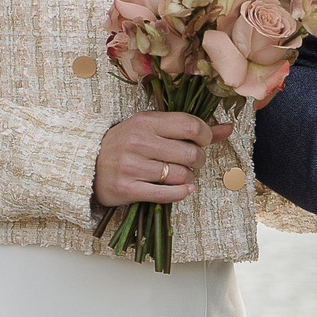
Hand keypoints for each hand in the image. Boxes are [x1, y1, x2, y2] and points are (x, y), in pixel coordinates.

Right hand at [93, 113, 232, 209]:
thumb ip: (189, 128)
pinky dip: (181, 193)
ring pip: (180, 175)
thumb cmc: (125, 144)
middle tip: (193, 162)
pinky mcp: (127, 189)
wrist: (88, 164)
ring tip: (182, 175)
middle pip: (190, 153)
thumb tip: (228, 128)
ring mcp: (131, 166)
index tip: (204, 142)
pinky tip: (183, 189)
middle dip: (199, 160)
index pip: (190, 125)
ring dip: (189, 178)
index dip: (206, 135)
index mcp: (145, 121)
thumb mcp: (152, 128)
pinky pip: (166, 194)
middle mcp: (138, 142)